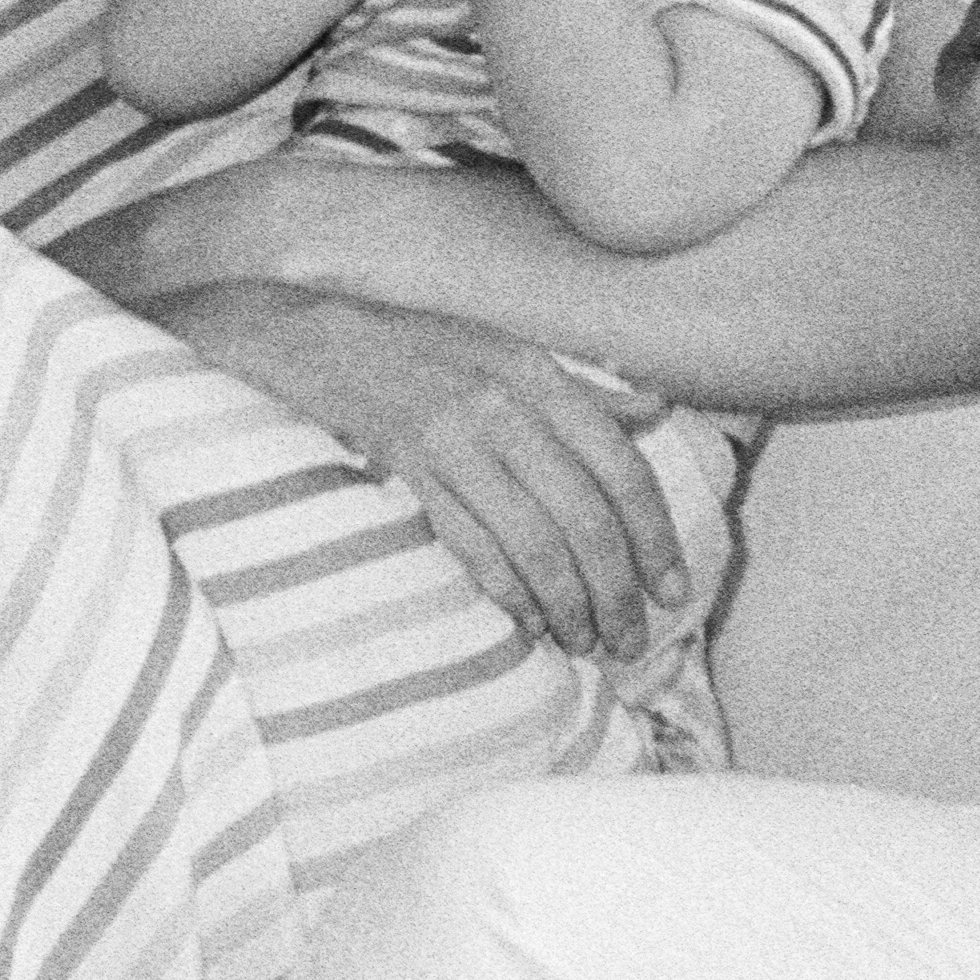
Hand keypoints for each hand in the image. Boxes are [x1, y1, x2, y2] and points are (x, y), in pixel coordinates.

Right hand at [148, 280, 679, 660]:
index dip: (656, 536)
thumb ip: (585, 387)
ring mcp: (452, 440)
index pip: (621, 468)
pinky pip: (472, 548)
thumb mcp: (507, 349)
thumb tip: (657, 409)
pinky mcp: (406, 472)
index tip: (673, 588)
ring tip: (585, 643)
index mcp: (539, 374)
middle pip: (584, 519)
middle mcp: (503, 405)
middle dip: (617, 591)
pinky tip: (528, 622)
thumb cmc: (416, 346)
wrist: (306, 336)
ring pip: (534, 544)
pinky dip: (508, 593)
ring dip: (568, 605)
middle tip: (632, 640)